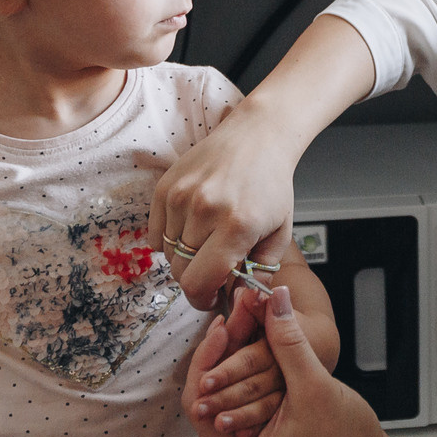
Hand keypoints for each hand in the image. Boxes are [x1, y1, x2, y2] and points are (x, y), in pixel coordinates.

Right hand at [151, 103, 301, 309]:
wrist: (256, 137)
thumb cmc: (272, 185)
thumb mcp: (280, 233)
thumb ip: (260, 272)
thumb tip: (239, 299)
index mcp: (237, 226)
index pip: (198, 282)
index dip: (202, 299)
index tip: (210, 298)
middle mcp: (205, 210)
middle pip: (180, 271)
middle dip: (195, 280)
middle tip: (212, 271)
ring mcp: (181, 196)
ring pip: (168, 253)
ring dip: (184, 257)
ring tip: (206, 243)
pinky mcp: (165, 187)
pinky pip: (155, 233)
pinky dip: (170, 239)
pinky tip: (191, 228)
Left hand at [186, 286, 413, 436]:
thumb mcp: (313, 386)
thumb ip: (289, 342)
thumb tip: (274, 297)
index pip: (198, 400)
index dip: (209, 357)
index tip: (224, 325)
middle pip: (207, 394)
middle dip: (221, 351)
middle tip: (235, 316)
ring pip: (224, 392)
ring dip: (233, 354)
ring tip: (243, 322)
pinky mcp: (258, 434)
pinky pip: (241, 396)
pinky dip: (246, 369)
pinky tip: (256, 343)